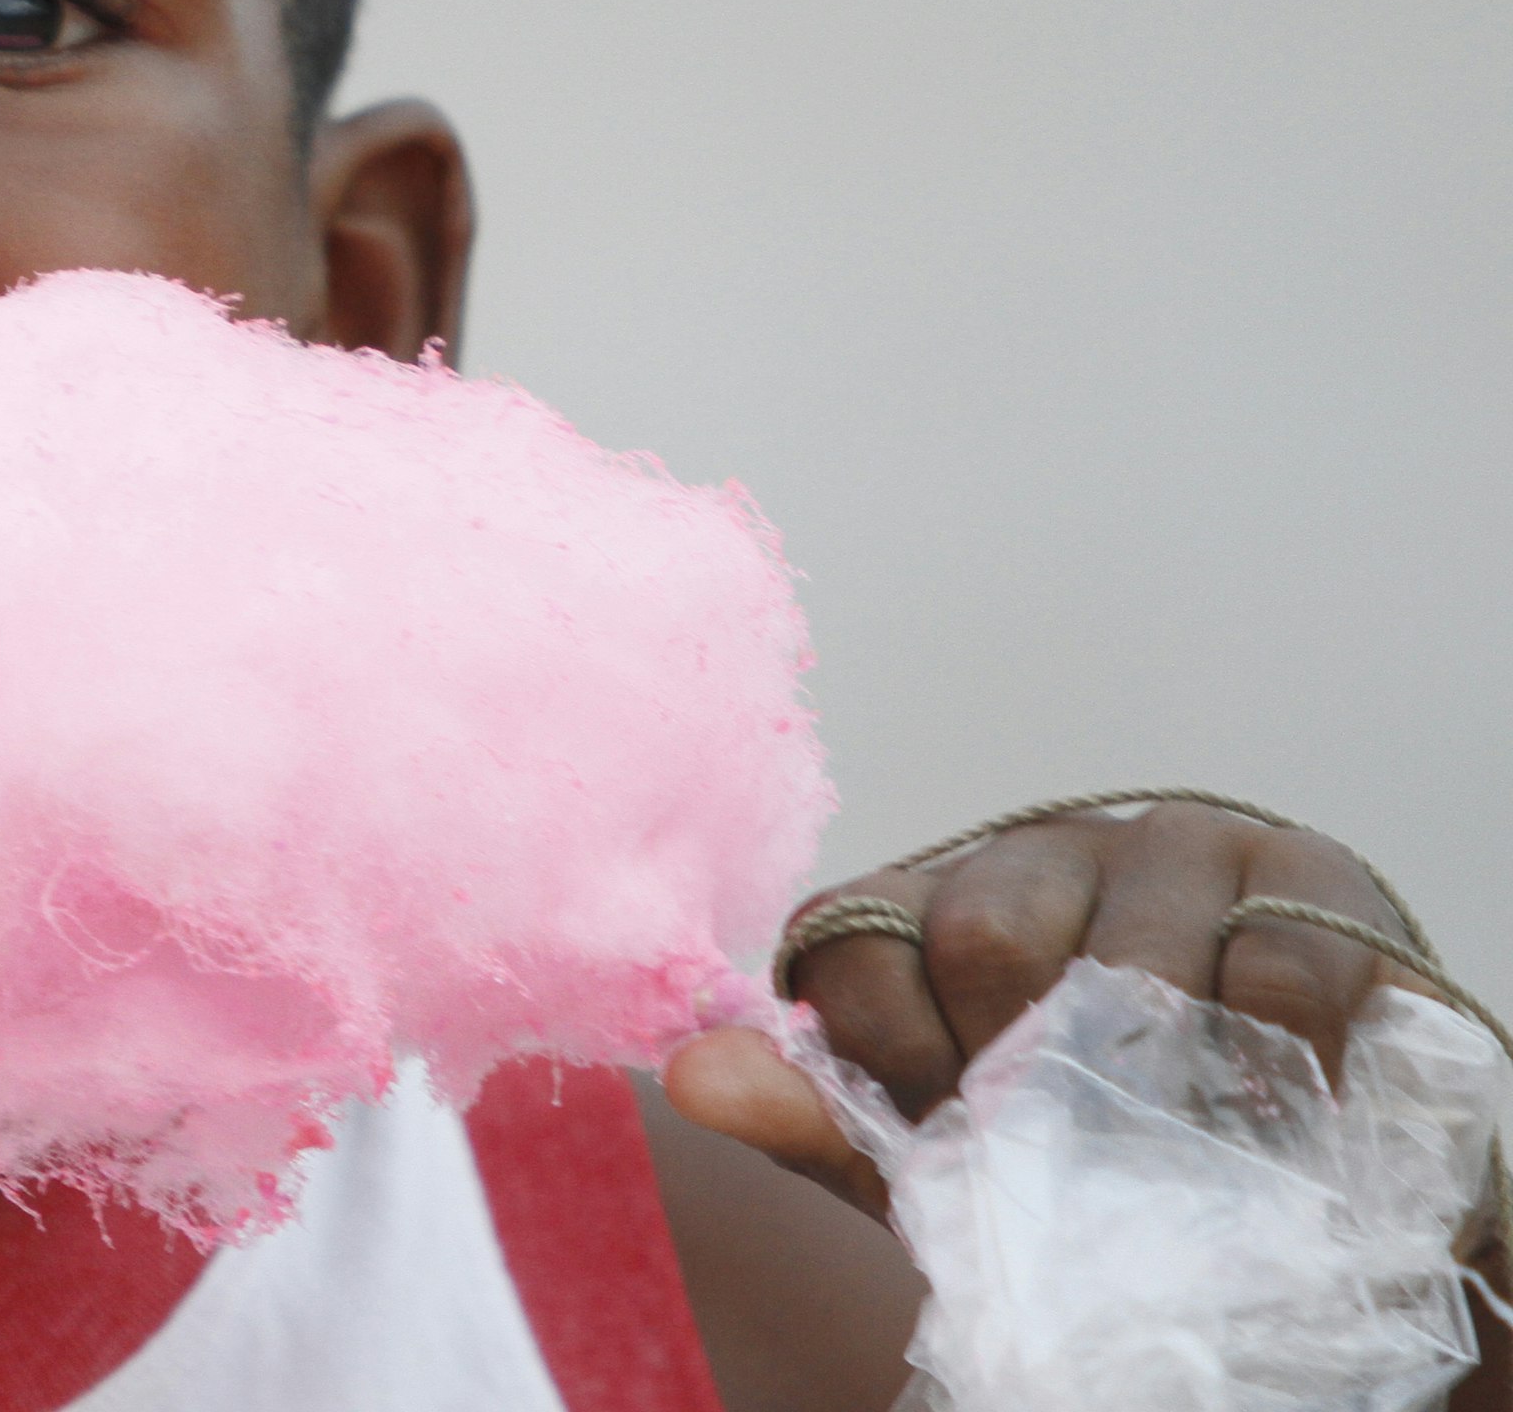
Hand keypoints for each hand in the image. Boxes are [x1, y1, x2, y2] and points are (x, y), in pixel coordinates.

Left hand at [665, 800, 1414, 1214]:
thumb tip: (687, 1077)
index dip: (884, 1058)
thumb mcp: (945, 1147)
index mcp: (930, 899)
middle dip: (1011, 1071)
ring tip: (1176, 1150)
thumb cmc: (1091, 1139)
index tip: (940, 1138)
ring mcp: (1180, 848)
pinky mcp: (1310, 881)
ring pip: (1126, 953)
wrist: (1304, 1151)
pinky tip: (1277, 1114)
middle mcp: (1044, 848)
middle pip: (979, 933)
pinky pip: (1272, 970)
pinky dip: (1274, 1067)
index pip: (845, 937)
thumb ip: (818, 1114)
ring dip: (1152, 1087)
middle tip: (1061, 1148)